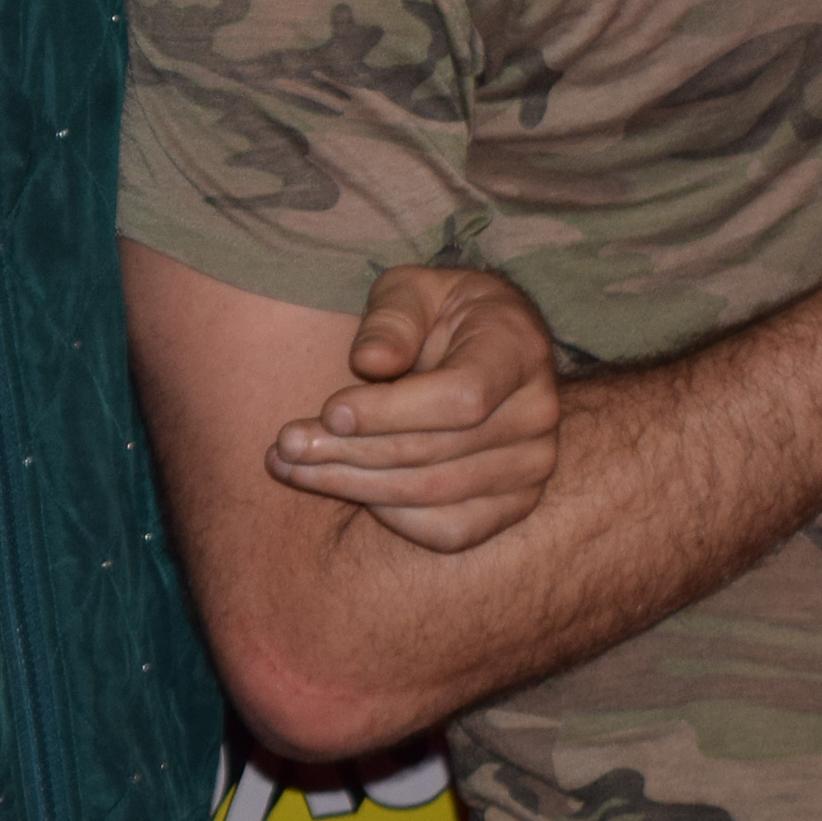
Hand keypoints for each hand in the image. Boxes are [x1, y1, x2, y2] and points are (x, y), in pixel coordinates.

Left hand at [262, 265, 562, 550]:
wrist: (484, 346)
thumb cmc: (438, 311)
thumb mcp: (410, 289)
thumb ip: (392, 320)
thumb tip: (369, 363)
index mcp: (518, 348)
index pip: (462, 396)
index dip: (391, 412)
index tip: (329, 412)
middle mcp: (537, 412)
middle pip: (437, 451)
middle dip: (350, 451)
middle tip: (284, 445)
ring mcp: (531, 466)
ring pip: (434, 494)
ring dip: (352, 486)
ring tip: (290, 467)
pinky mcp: (513, 504)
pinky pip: (449, 531)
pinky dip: (390, 516)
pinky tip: (343, 487)